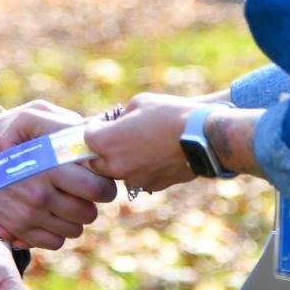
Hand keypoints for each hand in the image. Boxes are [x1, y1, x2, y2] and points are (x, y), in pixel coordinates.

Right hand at [0, 102, 117, 250]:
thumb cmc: (0, 132)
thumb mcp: (32, 114)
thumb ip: (67, 122)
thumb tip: (96, 134)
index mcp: (49, 165)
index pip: (98, 187)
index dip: (105, 181)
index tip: (97, 172)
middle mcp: (40, 195)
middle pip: (90, 213)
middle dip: (93, 201)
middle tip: (85, 187)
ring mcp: (28, 216)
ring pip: (75, 230)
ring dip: (76, 216)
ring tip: (66, 198)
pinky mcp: (17, 229)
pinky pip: (54, 242)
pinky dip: (58, 231)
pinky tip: (52, 212)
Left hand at [83, 93, 202, 193]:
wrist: (203, 138)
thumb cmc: (170, 114)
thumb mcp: (140, 102)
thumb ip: (120, 115)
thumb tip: (114, 122)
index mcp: (107, 141)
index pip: (86, 136)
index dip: (95, 126)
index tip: (106, 121)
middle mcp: (114, 165)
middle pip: (96, 161)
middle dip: (103, 148)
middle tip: (118, 135)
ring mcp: (132, 179)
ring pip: (117, 171)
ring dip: (122, 160)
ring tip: (142, 143)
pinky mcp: (150, 186)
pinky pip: (137, 177)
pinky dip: (141, 168)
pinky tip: (157, 154)